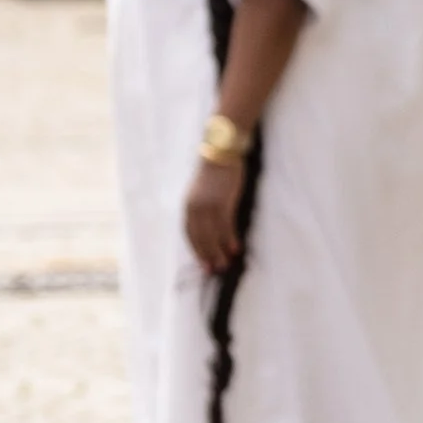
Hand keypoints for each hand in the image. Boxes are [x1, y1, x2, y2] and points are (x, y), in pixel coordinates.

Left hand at [184, 154, 246, 273]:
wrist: (221, 151)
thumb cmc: (215, 171)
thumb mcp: (202, 191)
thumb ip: (202, 207)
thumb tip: (211, 227)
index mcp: (188, 205)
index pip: (188, 233)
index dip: (195, 249)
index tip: (202, 263)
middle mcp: (194, 208)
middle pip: (199, 238)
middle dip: (206, 256)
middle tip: (213, 271)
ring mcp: (208, 206)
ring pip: (211, 235)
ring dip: (217, 252)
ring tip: (224, 265)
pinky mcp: (222, 202)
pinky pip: (225, 226)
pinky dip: (229, 239)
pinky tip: (234, 249)